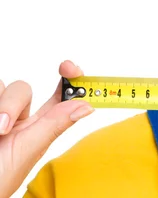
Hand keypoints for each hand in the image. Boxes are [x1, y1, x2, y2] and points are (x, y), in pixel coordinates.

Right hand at [0, 61, 93, 197]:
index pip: (58, 96)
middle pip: (22, 89)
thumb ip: (54, 125)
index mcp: (37, 126)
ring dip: (0, 107)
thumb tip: (87, 106)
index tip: (69, 67)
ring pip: (2, 86)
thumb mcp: (27, 151)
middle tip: (2, 127)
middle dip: (13, 103)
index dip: (69, 79)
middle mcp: (16, 116)